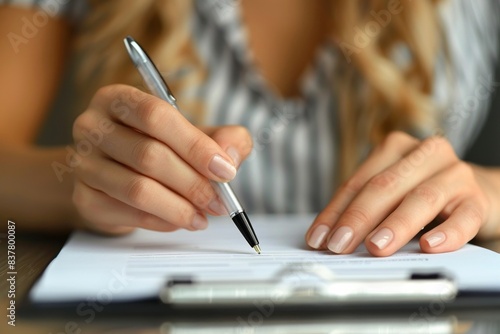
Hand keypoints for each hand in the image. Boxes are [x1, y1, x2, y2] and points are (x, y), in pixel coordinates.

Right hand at [71, 85, 251, 234]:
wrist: (120, 176)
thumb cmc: (162, 148)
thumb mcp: (197, 135)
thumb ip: (224, 138)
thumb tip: (230, 157)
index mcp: (119, 99)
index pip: (156, 116)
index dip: (195, 145)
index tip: (225, 170)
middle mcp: (92, 127)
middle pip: (148, 155)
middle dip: (193, 183)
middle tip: (220, 202)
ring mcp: (83, 164)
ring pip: (137, 189)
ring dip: (179, 208)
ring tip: (203, 217)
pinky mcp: (84, 198)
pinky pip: (128, 213)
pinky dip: (161, 221)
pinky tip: (180, 221)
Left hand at [306, 131, 498, 255]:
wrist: (480, 192)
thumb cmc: (424, 191)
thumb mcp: (391, 193)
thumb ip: (365, 208)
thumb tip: (330, 238)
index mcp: (395, 148)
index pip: (358, 182)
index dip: (335, 211)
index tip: (319, 238)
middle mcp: (424, 154)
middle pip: (384, 187)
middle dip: (357, 218)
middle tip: (339, 245)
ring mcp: (454, 174)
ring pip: (421, 198)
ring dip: (395, 225)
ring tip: (375, 246)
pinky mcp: (478, 198)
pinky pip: (463, 217)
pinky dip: (446, 232)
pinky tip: (429, 245)